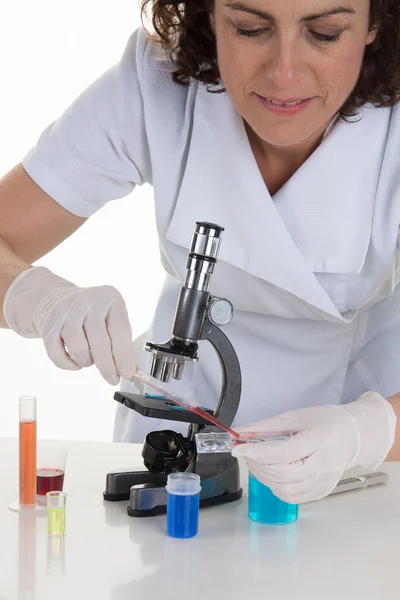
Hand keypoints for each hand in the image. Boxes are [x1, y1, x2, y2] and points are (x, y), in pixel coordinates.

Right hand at [3, 266, 135, 384]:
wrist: (55, 299)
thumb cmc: (90, 311)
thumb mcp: (111, 315)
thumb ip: (121, 340)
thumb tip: (129, 369)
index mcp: (109, 297)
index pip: (120, 331)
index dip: (124, 356)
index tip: (127, 373)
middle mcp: (87, 301)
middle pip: (99, 341)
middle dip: (108, 366)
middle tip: (112, 378)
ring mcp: (66, 312)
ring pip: (79, 349)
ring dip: (87, 361)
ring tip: (91, 360)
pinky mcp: (49, 325)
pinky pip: (58, 354)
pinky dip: (68, 364)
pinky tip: (76, 362)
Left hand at [232, 392, 396, 503]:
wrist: (353, 436)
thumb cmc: (325, 421)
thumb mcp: (295, 417)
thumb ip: (266, 426)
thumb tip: (240, 433)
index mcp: (319, 440)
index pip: (284, 452)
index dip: (258, 452)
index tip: (238, 448)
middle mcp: (324, 465)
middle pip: (284, 475)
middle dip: (258, 465)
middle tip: (247, 452)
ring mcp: (325, 482)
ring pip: (286, 490)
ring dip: (265, 477)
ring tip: (260, 462)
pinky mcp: (321, 492)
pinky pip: (293, 497)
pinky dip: (276, 487)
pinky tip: (273, 473)